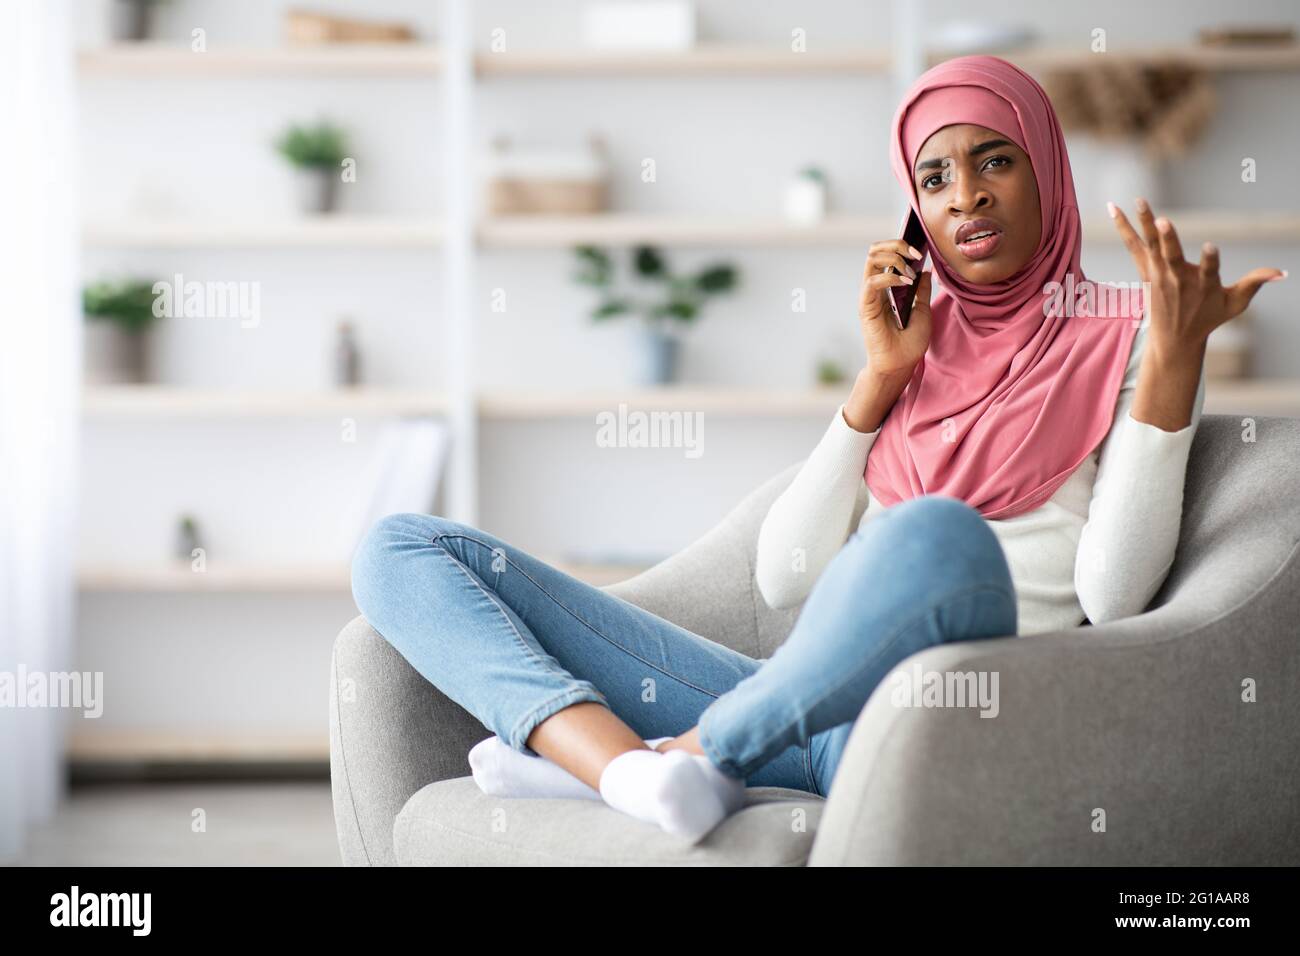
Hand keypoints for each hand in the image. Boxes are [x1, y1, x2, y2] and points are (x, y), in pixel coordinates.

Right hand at [858, 239, 933, 380]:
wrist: (901, 365)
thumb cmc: (909, 343)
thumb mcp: (922, 310)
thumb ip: (922, 290)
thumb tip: (925, 270)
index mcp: (888, 287)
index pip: (886, 254)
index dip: (901, 246)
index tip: (921, 250)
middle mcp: (876, 288)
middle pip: (876, 250)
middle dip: (896, 244)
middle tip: (915, 254)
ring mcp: (870, 296)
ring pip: (872, 258)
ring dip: (894, 258)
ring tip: (910, 272)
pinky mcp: (866, 306)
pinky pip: (872, 281)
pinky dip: (890, 276)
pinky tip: (906, 282)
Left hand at [1108, 198, 1285, 357]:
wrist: (1174, 339)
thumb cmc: (1208, 319)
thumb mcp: (1234, 304)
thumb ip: (1255, 284)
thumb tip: (1282, 272)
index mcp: (1202, 286)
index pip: (1208, 271)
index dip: (1210, 259)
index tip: (1210, 247)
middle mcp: (1177, 280)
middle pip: (1171, 256)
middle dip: (1167, 239)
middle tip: (1161, 220)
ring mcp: (1158, 275)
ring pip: (1149, 247)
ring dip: (1143, 224)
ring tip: (1140, 200)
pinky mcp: (1145, 271)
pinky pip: (1133, 246)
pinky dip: (1124, 228)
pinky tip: (1114, 208)